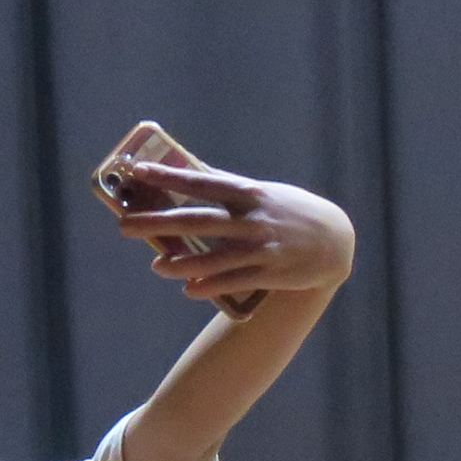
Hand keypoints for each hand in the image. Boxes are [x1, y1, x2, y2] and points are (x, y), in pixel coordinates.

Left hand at [106, 162, 356, 303]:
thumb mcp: (264, 193)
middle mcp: (252, 219)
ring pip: (213, 257)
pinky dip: (209, 285)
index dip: (168, 177)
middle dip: (158, 223)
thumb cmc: (291, 212)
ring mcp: (261, 247)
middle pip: (197, 221)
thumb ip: (230, 187)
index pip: (201, 182)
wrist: (335, 241)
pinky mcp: (270, 273)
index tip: (137, 172)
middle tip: (125, 225)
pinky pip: (233, 282)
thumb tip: (191, 172)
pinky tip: (188, 289)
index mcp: (248, 193)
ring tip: (156, 265)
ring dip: (181, 263)